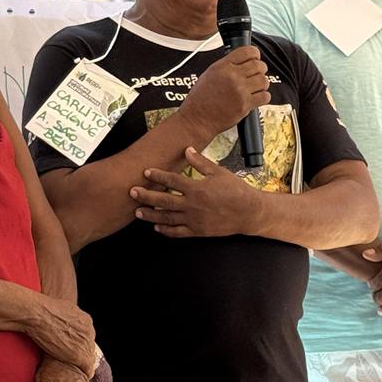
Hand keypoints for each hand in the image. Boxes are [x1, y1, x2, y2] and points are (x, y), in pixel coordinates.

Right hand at [26, 295, 99, 376]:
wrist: (39, 314)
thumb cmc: (43, 311)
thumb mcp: (62, 310)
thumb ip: (68, 318)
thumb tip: (64, 321)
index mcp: (85, 320)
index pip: (87, 336)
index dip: (80, 343)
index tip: (73, 349)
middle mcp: (89, 331)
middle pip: (90, 346)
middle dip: (83, 353)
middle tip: (75, 361)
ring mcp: (85, 342)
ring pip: (89, 357)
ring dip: (83, 363)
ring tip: (79, 370)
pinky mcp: (79, 355)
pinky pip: (87, 367)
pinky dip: (86, 372)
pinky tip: (84, 375)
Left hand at [130, 147, 261, 237]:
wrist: (248, 212)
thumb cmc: (235, 190)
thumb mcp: (218, 172)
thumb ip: (200, 162)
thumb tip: (187, 149)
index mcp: (196, 188)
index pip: (172, 180)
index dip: (158, 175)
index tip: (146, 172)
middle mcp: (192, 205)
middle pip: (164, 200)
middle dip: (146, 196)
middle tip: (132, 192)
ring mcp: (194, 220)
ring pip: (167, 218)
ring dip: (151, 215)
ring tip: (137, 212)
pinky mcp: (198, 231)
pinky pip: (178, 232)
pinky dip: (166, 230)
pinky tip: (157, 227)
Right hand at [178, 47, 270, 138]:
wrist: (197, 119)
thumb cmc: (200, 99)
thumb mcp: (209, 74)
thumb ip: (226, 66)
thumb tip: (242, 61)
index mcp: (222, 66)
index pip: (247, 51)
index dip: (255, 54)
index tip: (255, 59)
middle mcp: (232, 76)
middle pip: (258, 65)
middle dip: (260, 69)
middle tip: (256, 75)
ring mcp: (239, 91)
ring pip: (264, 80)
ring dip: (262, 84)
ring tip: (256, 88)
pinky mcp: (245, 105)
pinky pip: (265, 96)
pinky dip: (263, 97)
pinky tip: (256, 98)